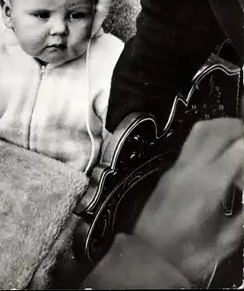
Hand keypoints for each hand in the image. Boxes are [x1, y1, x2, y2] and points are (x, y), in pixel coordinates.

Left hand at [134, 118, 243, 283]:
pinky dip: (210, 136)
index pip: (237, 150)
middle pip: (218, 131)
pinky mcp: (170, 169)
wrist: (147, 255)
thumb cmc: (187, 254)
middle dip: (239, 129)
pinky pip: (191, 141)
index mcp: (207, 186)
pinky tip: (220, 149)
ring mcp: (177, 166)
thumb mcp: (225, 241)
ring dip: (223, 126)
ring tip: (238, 135)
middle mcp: (191, 168)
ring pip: (201, 131)